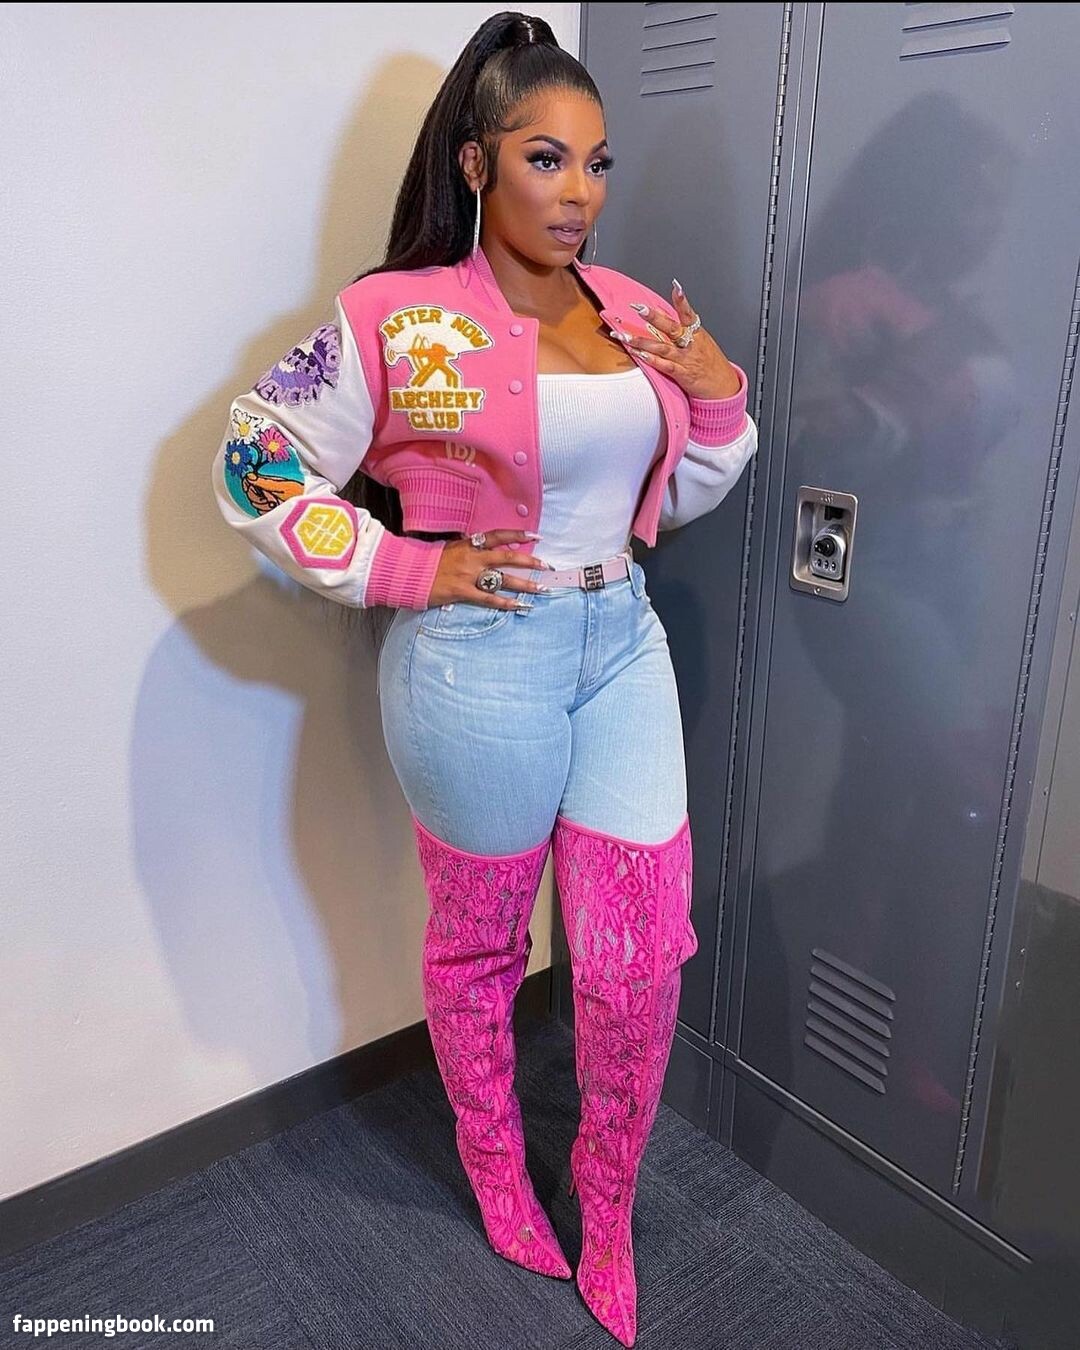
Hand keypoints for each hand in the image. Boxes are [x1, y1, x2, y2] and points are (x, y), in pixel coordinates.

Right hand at [428, 529, 555, 608]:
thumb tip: (482, 547)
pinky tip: (518, 606)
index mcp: (469, 544)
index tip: (535, 536)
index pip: (498, 536)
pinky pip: (489, 599)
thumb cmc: (427, 561)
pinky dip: (505, 603)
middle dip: (529, 561)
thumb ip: (467, 548)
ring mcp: (469, 575)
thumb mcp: (449, 548)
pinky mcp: (462, 592)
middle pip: (507, 558)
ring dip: (524, 584)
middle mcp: (473, 558)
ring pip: (503, 580)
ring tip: (541, 589)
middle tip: (546, 565)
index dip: (518, 535)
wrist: (408, 572)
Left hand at [614, 280, 742, 399]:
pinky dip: (652, 360)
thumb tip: (665, 314)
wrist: (723, 386)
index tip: (676, 286)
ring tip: (624, 336)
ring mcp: (686, 359)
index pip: (688, 313)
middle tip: (639, 308)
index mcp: (697, 333)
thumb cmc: (711, 363)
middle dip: (654, 317)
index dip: (682, 300)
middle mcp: (691, 344)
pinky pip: (665, 366)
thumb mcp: (702, 341)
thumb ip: (685, 329)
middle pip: (671, 327)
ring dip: (641, 341)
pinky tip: (639, 355)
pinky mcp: (682, 374)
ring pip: (662, 347)